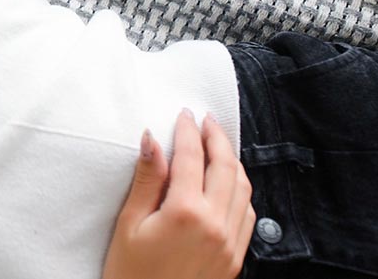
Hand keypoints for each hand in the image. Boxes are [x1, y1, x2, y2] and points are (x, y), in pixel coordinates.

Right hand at [102, 111, 254, 278]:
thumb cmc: (131, 274)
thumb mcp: (129, 224)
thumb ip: (147, 180)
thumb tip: (152, 139)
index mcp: (186, 212)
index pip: (192, 156)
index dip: (188, 130)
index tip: (183, 114)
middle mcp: (215, 224)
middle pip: (225, 166)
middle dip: (216, 137)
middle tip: (206, 120)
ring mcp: (230, 242)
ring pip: (243, 188)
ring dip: (232, 161)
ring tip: (218, 146)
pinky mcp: (235, 257)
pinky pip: (247, 214)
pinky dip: (240, 190)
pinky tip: (228, 184)